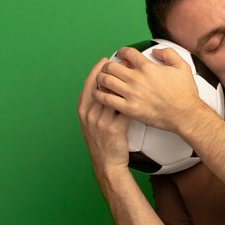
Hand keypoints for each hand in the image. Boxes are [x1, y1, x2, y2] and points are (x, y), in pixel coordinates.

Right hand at [77, 57, 131, 175]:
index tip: (104, 60)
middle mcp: (90, 114)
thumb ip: (91, 107)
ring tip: (134, 75)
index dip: (96, 71)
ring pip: (112, 96)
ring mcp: (101, 121)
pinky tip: (140, 93)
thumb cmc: (102, 143)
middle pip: (100, 87)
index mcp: (83, 111)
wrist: (107, 163)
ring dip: (124, 84)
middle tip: (122, 62)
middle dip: (111, 72)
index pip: (88, 85)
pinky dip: (133, 100)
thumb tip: (96, 90)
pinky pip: (124, 110)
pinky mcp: (114, 129)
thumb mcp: (89, 124)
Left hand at [93, 47, 203, 132]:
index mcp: (148, 67)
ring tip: (103, 81)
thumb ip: (169, 53)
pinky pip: (106, 99)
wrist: (185, 115)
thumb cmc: (184, 94)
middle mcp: (137, 79)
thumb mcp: (182, 67)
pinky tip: (101, 94)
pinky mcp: (129, 108)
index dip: (121, 52)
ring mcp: (131, 94)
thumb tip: (156, 51)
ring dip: (101, 79)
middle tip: (109, 69)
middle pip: (111, 66)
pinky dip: (100, 95)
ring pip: (105, 81)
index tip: (121, 55)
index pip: (127, 53)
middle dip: (107, 66)